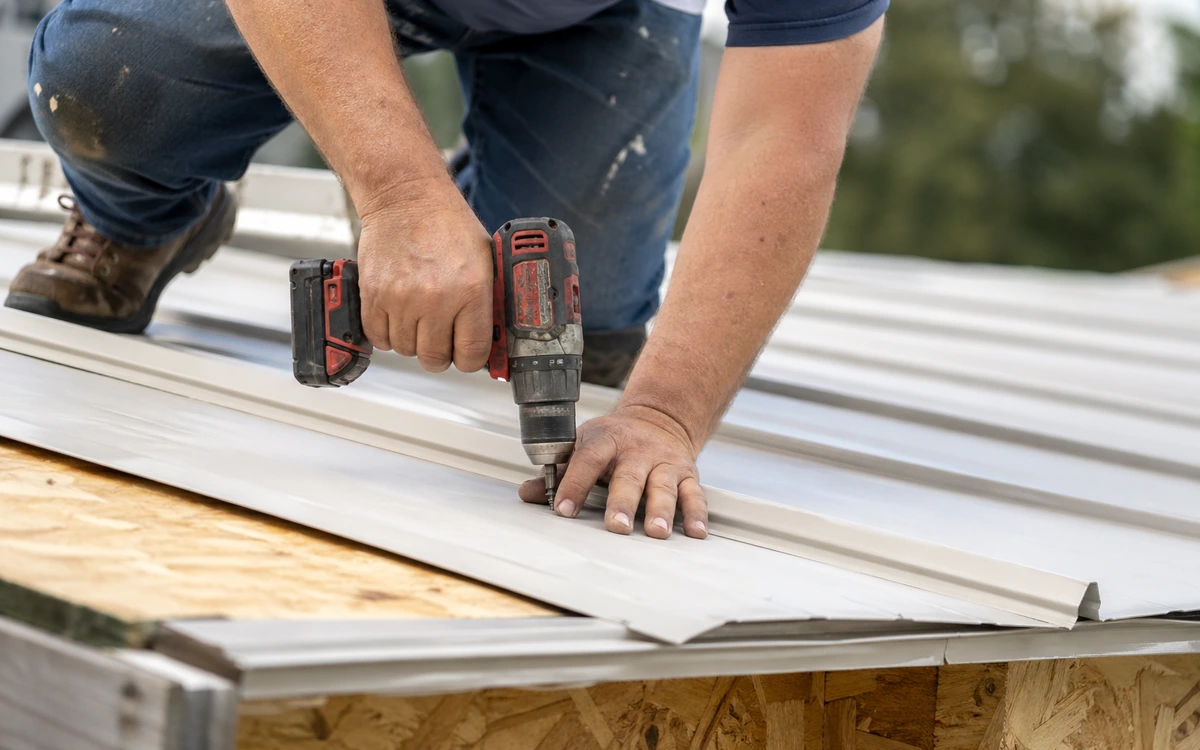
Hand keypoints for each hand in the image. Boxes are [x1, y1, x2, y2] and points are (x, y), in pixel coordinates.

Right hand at [356, 183, 493, 372]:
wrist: (407, 197)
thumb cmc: (448, 224)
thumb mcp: (485, 261)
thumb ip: (488, 302)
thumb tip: (493, 338)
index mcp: (471, 291)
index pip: (472, 353)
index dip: (471, 360)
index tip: (468, 355)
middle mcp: (436, 298)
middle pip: (435, 358)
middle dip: (442, 353)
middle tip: (443, 338)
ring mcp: (401, 298)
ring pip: (406, 349)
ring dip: (414, 341)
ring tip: (420, 318)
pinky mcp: (374, 294)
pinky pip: (378, 337)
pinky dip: (388, 333)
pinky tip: (399, 316)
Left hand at [519, 405, 708, 539]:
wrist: (659, 417)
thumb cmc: (616, 439)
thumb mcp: (584, 445)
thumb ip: (558, 470)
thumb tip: (528, 493)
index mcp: (607, 441)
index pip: (587, 461)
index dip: (573, 484)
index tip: (562, 509)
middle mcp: (637, 452)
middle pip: (628, 477)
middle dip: (623, 503)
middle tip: (616, 526)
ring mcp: (663, 463)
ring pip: (663, 487)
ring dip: (661, 511)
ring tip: (657, 532)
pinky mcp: (687, 474)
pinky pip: (693, 494)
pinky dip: (696, 513)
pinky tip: (696, 531)